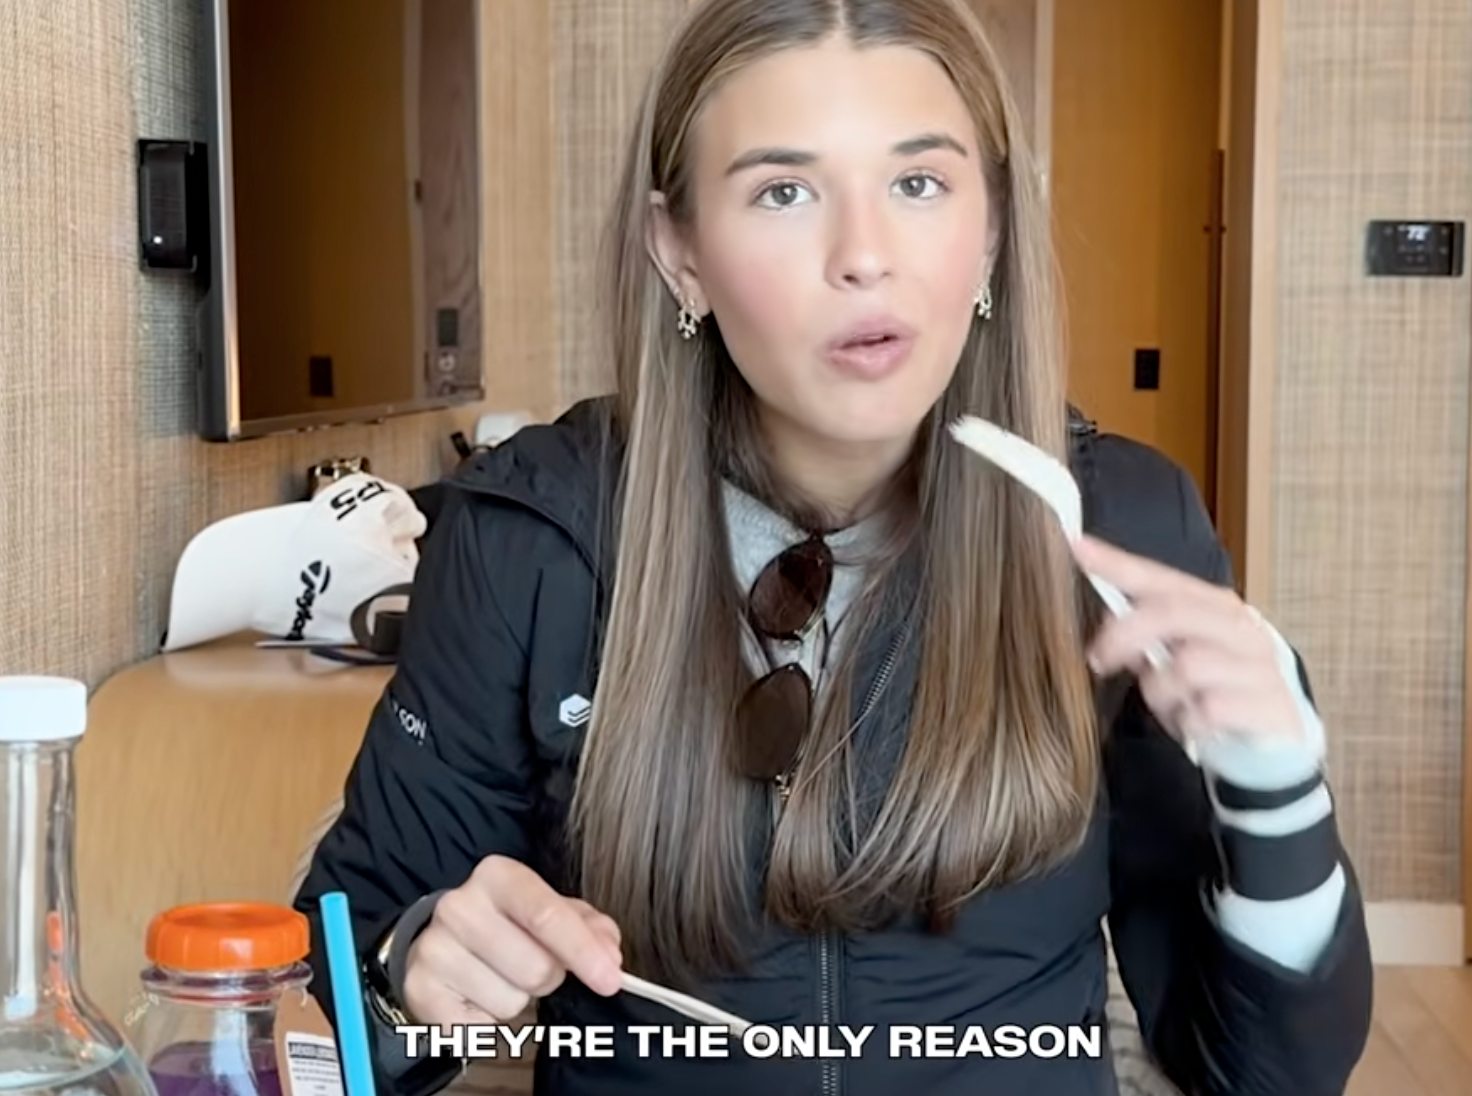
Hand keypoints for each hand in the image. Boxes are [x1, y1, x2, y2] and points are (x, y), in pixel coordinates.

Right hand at [402, 855, 622, 1024]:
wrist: (440, 942)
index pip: (546, 915)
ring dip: (515, 999)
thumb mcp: (550, 911)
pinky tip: (476, 996)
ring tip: (499, 978)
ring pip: (510, 1002)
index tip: (609, 978)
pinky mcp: (419, 990)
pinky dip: (486, 1023)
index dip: (583, 951)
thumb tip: (608, 953)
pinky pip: (477, 1029)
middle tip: (530, 965)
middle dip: (547, 977)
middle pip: (536, 967)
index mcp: (497, 876)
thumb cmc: (505, 925)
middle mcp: (459, 906)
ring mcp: (434, 949)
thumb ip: (589, 927)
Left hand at [1072, 535, 1302, 750]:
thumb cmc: (1217, 694)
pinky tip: (1195, 727)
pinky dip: (1190, 722)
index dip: (1120, 565)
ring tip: (1172, 707)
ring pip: (1187, 665)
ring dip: (1162, 692)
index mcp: (1217, 608)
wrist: (1275, 746)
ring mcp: (1260, 666)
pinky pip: (1209, 709)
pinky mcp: (1271, 706)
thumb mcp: (1175, 662)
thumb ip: (1146, 638)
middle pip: (1171, 613)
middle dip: (1124, 636)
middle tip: (1098, 660)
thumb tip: (1110, 616)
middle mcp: (1242, 629)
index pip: (1163, 579)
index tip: (1080, 549)